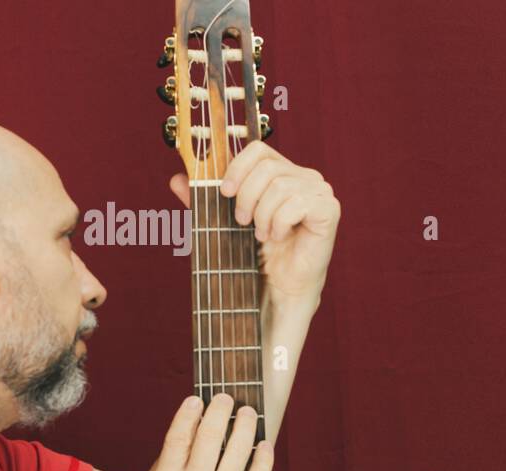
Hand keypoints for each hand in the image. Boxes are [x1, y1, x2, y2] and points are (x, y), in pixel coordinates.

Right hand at [147, 394, 273, 470]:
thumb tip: (188, 448)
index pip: (178, 436)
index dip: (189, 413)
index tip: (197, 400)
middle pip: (209, 434)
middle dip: (220, 410)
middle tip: (226, 399)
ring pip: (238, 448)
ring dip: (245, 424)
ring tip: (248, 413)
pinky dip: (264, 456)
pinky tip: (264, 445)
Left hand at [170, 142, 339, 302]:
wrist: (281, 286)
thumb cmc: (261, 252)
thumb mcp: (225, 220)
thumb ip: (204, 199)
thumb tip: (176, 179)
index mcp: (285, 172)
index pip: (259, 149)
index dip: (237, 166)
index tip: (224, 192)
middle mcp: (306, 177)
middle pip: (268, 167)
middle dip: (247, 197)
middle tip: (242, 222)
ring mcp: (321, 192)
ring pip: (280, 186)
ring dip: (263, 215)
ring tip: (262, 234)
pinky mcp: (329, 210)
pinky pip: (297, 203)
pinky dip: (280, 223)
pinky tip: (279, 236)